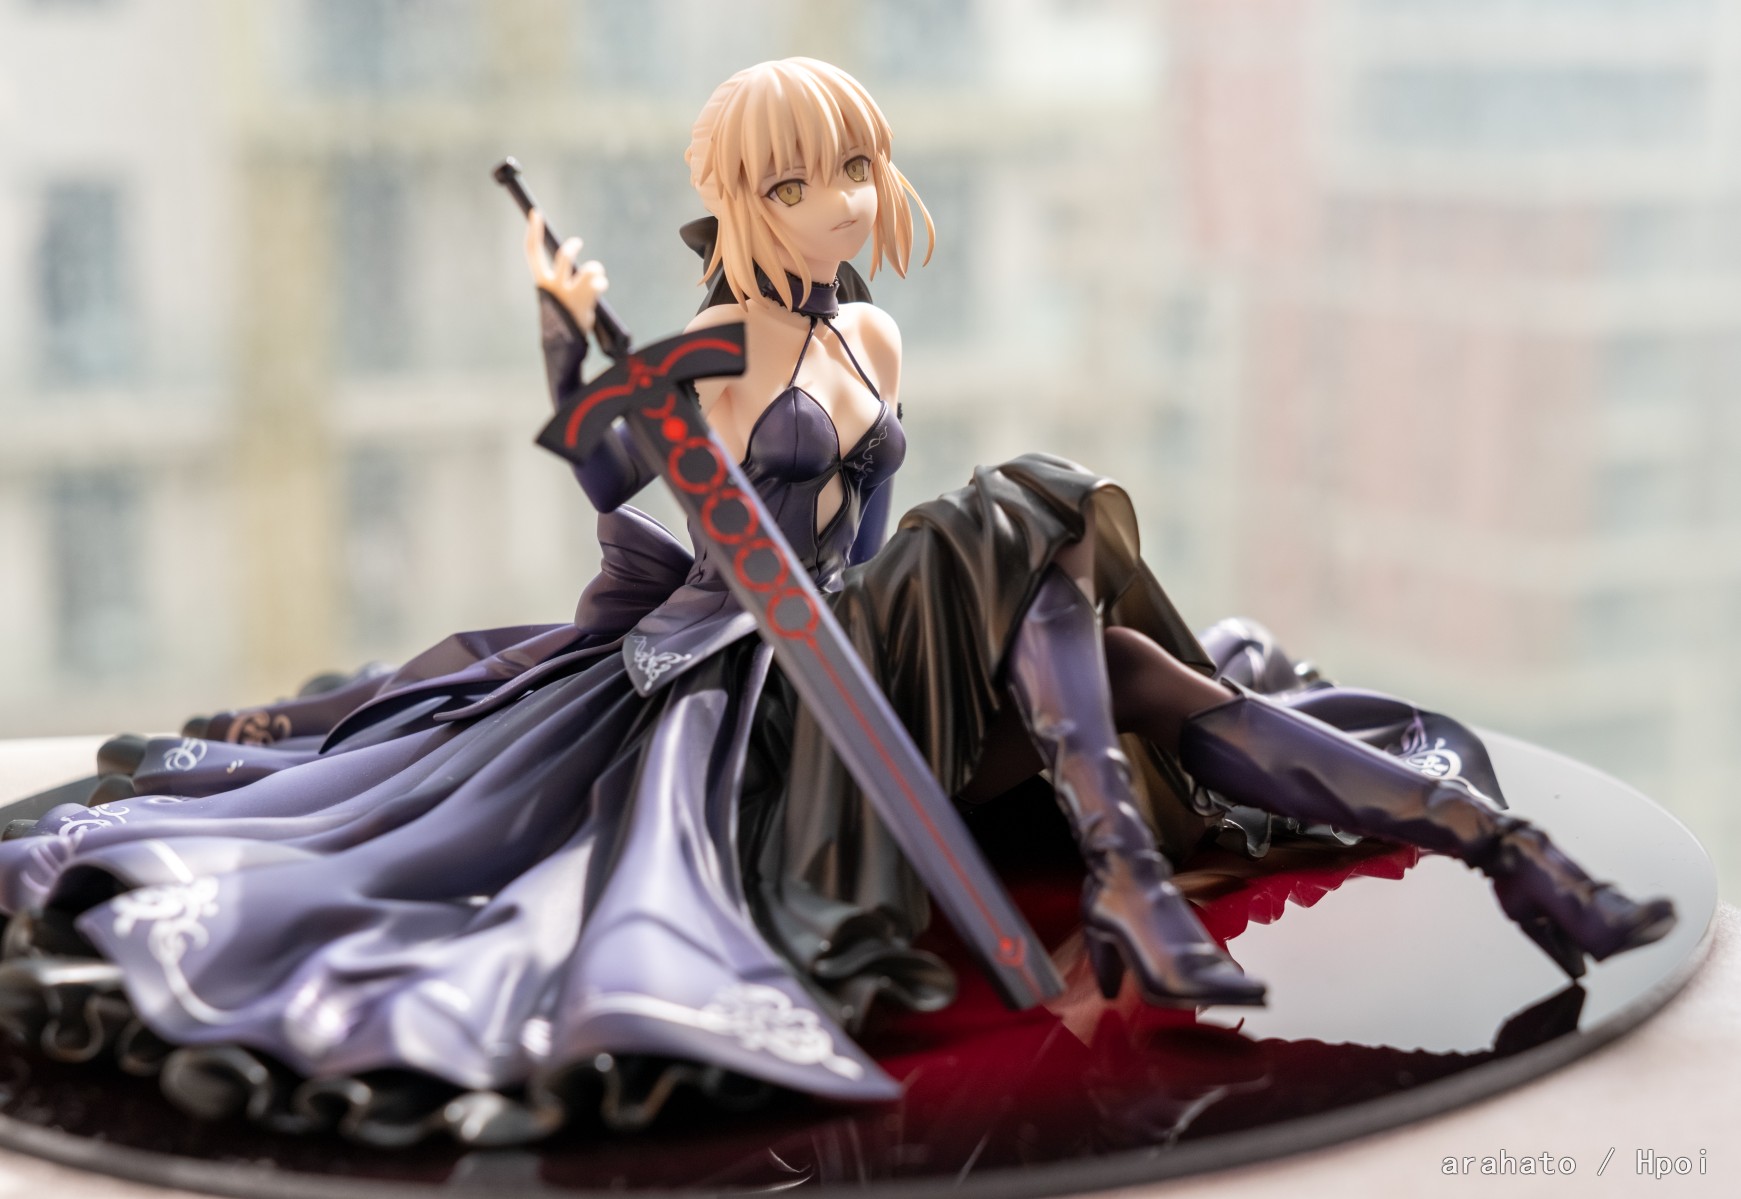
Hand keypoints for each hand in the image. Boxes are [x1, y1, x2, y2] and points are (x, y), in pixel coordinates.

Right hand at [525, 210, 607, 333]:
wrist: (565, 342)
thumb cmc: (563, 313)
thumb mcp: (558, 293)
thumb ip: (563, 275)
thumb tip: (571, 252)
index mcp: (542, 283)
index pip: (532, 253)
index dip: (533, 232)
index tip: (536, 213)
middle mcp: (553, 287)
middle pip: (564, 256)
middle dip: (573, 247)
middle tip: (578, 243)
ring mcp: (569, 294)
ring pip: (589, 269)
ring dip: (595, 270)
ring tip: (595, 277)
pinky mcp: (586, 301)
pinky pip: (599, 282)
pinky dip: (601, 282)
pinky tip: (599, 289)